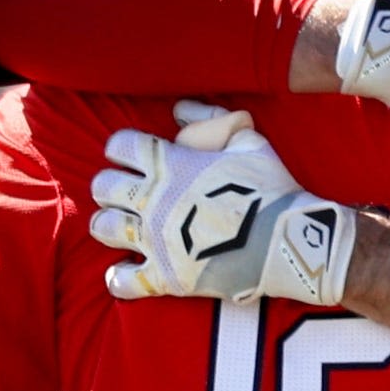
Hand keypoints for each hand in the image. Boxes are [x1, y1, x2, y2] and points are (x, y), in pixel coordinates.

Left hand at [90, 107, 357, 305]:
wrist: (285, 241)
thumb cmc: (269, 187)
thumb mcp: (247, 140)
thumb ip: (210, 120)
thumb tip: (179, 109)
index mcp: (170, 164)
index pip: (121, 145)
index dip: (120, 147)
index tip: (128, 154)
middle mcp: (153, 201)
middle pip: (103, 186)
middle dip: (110, 186)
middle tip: (124, 192)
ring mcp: (156, 240)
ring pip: (104, 227)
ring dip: (109, 224)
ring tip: (123, 227)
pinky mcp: (165, 276)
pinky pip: (124, 281)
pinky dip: (118, 278)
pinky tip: (123, 272)